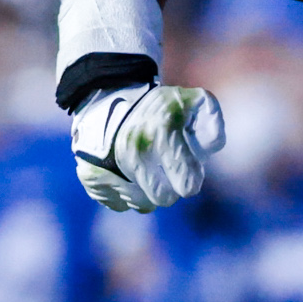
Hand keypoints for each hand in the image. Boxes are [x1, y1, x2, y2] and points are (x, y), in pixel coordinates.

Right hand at [71, 82, 225, 211]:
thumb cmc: (157, 106)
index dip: (191, 177)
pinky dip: (125, 194)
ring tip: (146, 169)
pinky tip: (126, 173)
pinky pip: (120, 205)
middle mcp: (133, 152)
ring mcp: (109, 165)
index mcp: (162, 134)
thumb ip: (211, 122)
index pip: (188, 185)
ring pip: (142, 205)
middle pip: (165, 198)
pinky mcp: (91, 175)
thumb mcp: (192, 102)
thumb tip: (211, 148)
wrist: (107, 97)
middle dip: (170, 186)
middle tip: (165, 168)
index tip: (187, 166)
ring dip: (148, 192)